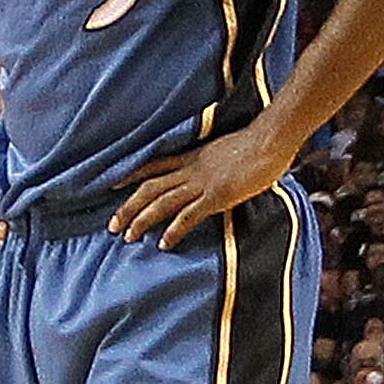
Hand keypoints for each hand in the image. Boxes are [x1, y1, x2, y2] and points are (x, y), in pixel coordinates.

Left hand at [111, 128, 294, 248]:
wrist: (270, 140)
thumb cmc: (256, 145)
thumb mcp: (225, 152)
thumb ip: (212, 162)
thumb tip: (212, 171)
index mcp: (192, 158)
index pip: (153, 166)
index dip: (131, 175)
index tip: (113, 185)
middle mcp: (191, 170)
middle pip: (150, 188)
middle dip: (128, 207)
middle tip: (113, 226)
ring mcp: (203, 183)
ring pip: (163, 202)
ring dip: (143, 220)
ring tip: (129, 237)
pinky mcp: (218, 196)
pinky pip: (190, 215)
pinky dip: (174, 230)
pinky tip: (164, 243)